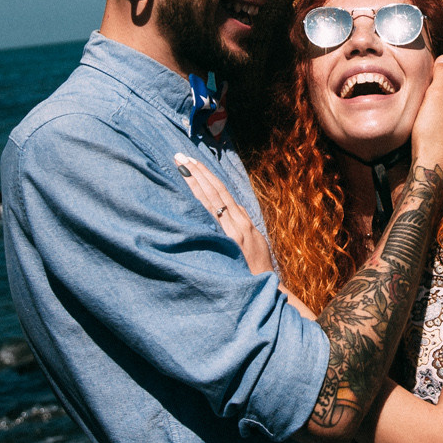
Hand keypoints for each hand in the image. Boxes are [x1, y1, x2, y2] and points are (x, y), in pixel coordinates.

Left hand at [174, 154, 274, 274]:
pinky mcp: (227, 242)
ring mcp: (230, 232)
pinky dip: (200, 204)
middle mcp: (235, 223)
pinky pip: (210, 219)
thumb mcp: (254, 240)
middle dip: (197, 172)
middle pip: (213, 191)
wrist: (262, 286)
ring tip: (182, 166)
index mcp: (241, 222)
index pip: (221, 192)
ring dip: (195, 181)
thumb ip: (242, 222)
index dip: (207, 175)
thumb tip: (233, 207)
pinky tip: (190, 192)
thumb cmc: (256, 267)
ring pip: (210, 201)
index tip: (192, 161)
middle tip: (180, 155)